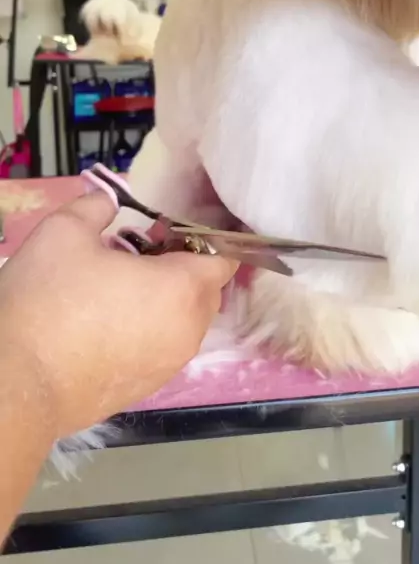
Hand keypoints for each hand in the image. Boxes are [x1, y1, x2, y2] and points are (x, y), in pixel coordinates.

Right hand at [0, 189, 234, 439]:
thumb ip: (97, 206)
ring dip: (168, 300)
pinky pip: (164, 348)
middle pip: (208, 290)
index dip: (205, 236)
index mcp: (182, 289)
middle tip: (141, 250)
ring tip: (121, 285)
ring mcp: (169, 366)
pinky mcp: (146, 389)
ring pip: (186, 322)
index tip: (169, 228)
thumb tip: (109, 201)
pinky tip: (109, 320)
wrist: (18, 384)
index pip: (224, 258)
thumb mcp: (65, 232)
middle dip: (186, 266)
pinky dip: (152, 329)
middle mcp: (188, 331)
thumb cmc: (49, 301)